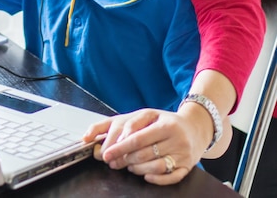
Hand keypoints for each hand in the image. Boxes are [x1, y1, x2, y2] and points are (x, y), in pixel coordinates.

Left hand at [82, 108, 204, 184]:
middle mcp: (176, 138)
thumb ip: (121, 123)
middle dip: (124, 159)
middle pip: (144, 153)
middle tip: (112, 161)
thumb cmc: (163, 121)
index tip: (106, 153)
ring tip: (128, 165)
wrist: (194, 127)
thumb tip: (98, 137)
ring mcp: (183, 154)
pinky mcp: (187, 167)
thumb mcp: (143, 115)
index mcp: (164, 124)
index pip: (137, 138)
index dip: (119, 147)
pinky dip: (156, 178)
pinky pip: (171, 177)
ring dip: (137, 168)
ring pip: (156, 166)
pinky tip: (145, 175)